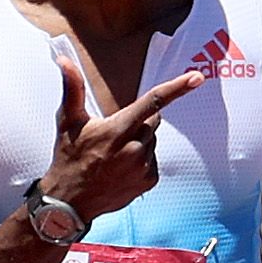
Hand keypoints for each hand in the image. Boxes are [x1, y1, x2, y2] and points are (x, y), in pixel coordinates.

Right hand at [38, 58, 207, 224]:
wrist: (70, 202)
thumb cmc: (68, 157)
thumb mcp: (68, 121)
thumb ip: (72, 88)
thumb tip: (64, 60)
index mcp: (118, 129)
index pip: (152, 102)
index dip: (177, 88)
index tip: (197, 77)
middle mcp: (135, 147)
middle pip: (152, 121)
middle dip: (138, 122)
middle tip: (114, 136)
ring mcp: (143, 166)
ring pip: (152, 141)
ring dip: (139, 142)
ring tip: (114, 156)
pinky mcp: (148, 181)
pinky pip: (153, 160)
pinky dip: (142, 160)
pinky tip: (121, 169)